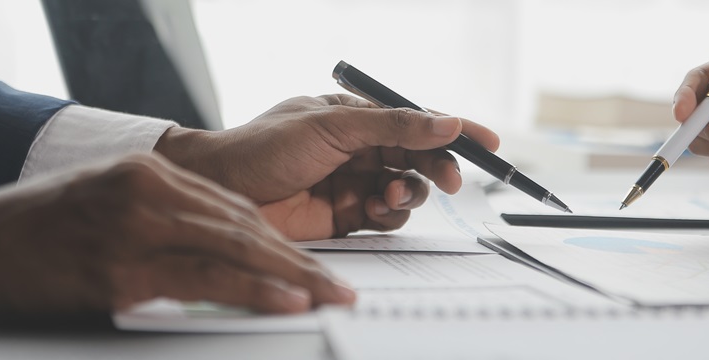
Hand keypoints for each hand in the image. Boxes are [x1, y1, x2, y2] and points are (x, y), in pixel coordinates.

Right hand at [0, 153, 353, 320]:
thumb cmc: (33, 230)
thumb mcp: (107, 202)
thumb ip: (161, 217)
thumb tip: (218, 248)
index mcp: (150, 171)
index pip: (237, 208)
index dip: (281, 240)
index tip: (313, 264)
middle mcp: (150, 190)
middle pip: (247, 226)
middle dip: (300, 260)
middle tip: (339, 284)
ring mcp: (136, 227)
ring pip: (236, 248)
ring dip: (291, 276)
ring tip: (328, 295)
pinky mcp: (120, 268)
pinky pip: (202, 278)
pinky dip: (250, 290)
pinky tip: (284, 301)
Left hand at [156, 95, 499, 240]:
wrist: (220, 190)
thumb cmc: (264, 147)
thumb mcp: (333, 126)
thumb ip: (394, 126)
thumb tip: (445, 121)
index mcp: (356, 116)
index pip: (416, 119)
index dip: (455, 130)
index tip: (487, 143)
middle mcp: (359, 148)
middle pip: (419, 158)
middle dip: (436, 168)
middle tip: (447, 180)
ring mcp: (354, 182)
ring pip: (406, 190)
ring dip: (407, 194)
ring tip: (386, 196)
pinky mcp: (346, 215)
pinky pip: (386, 218)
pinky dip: (388, 216)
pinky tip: (370, 210)